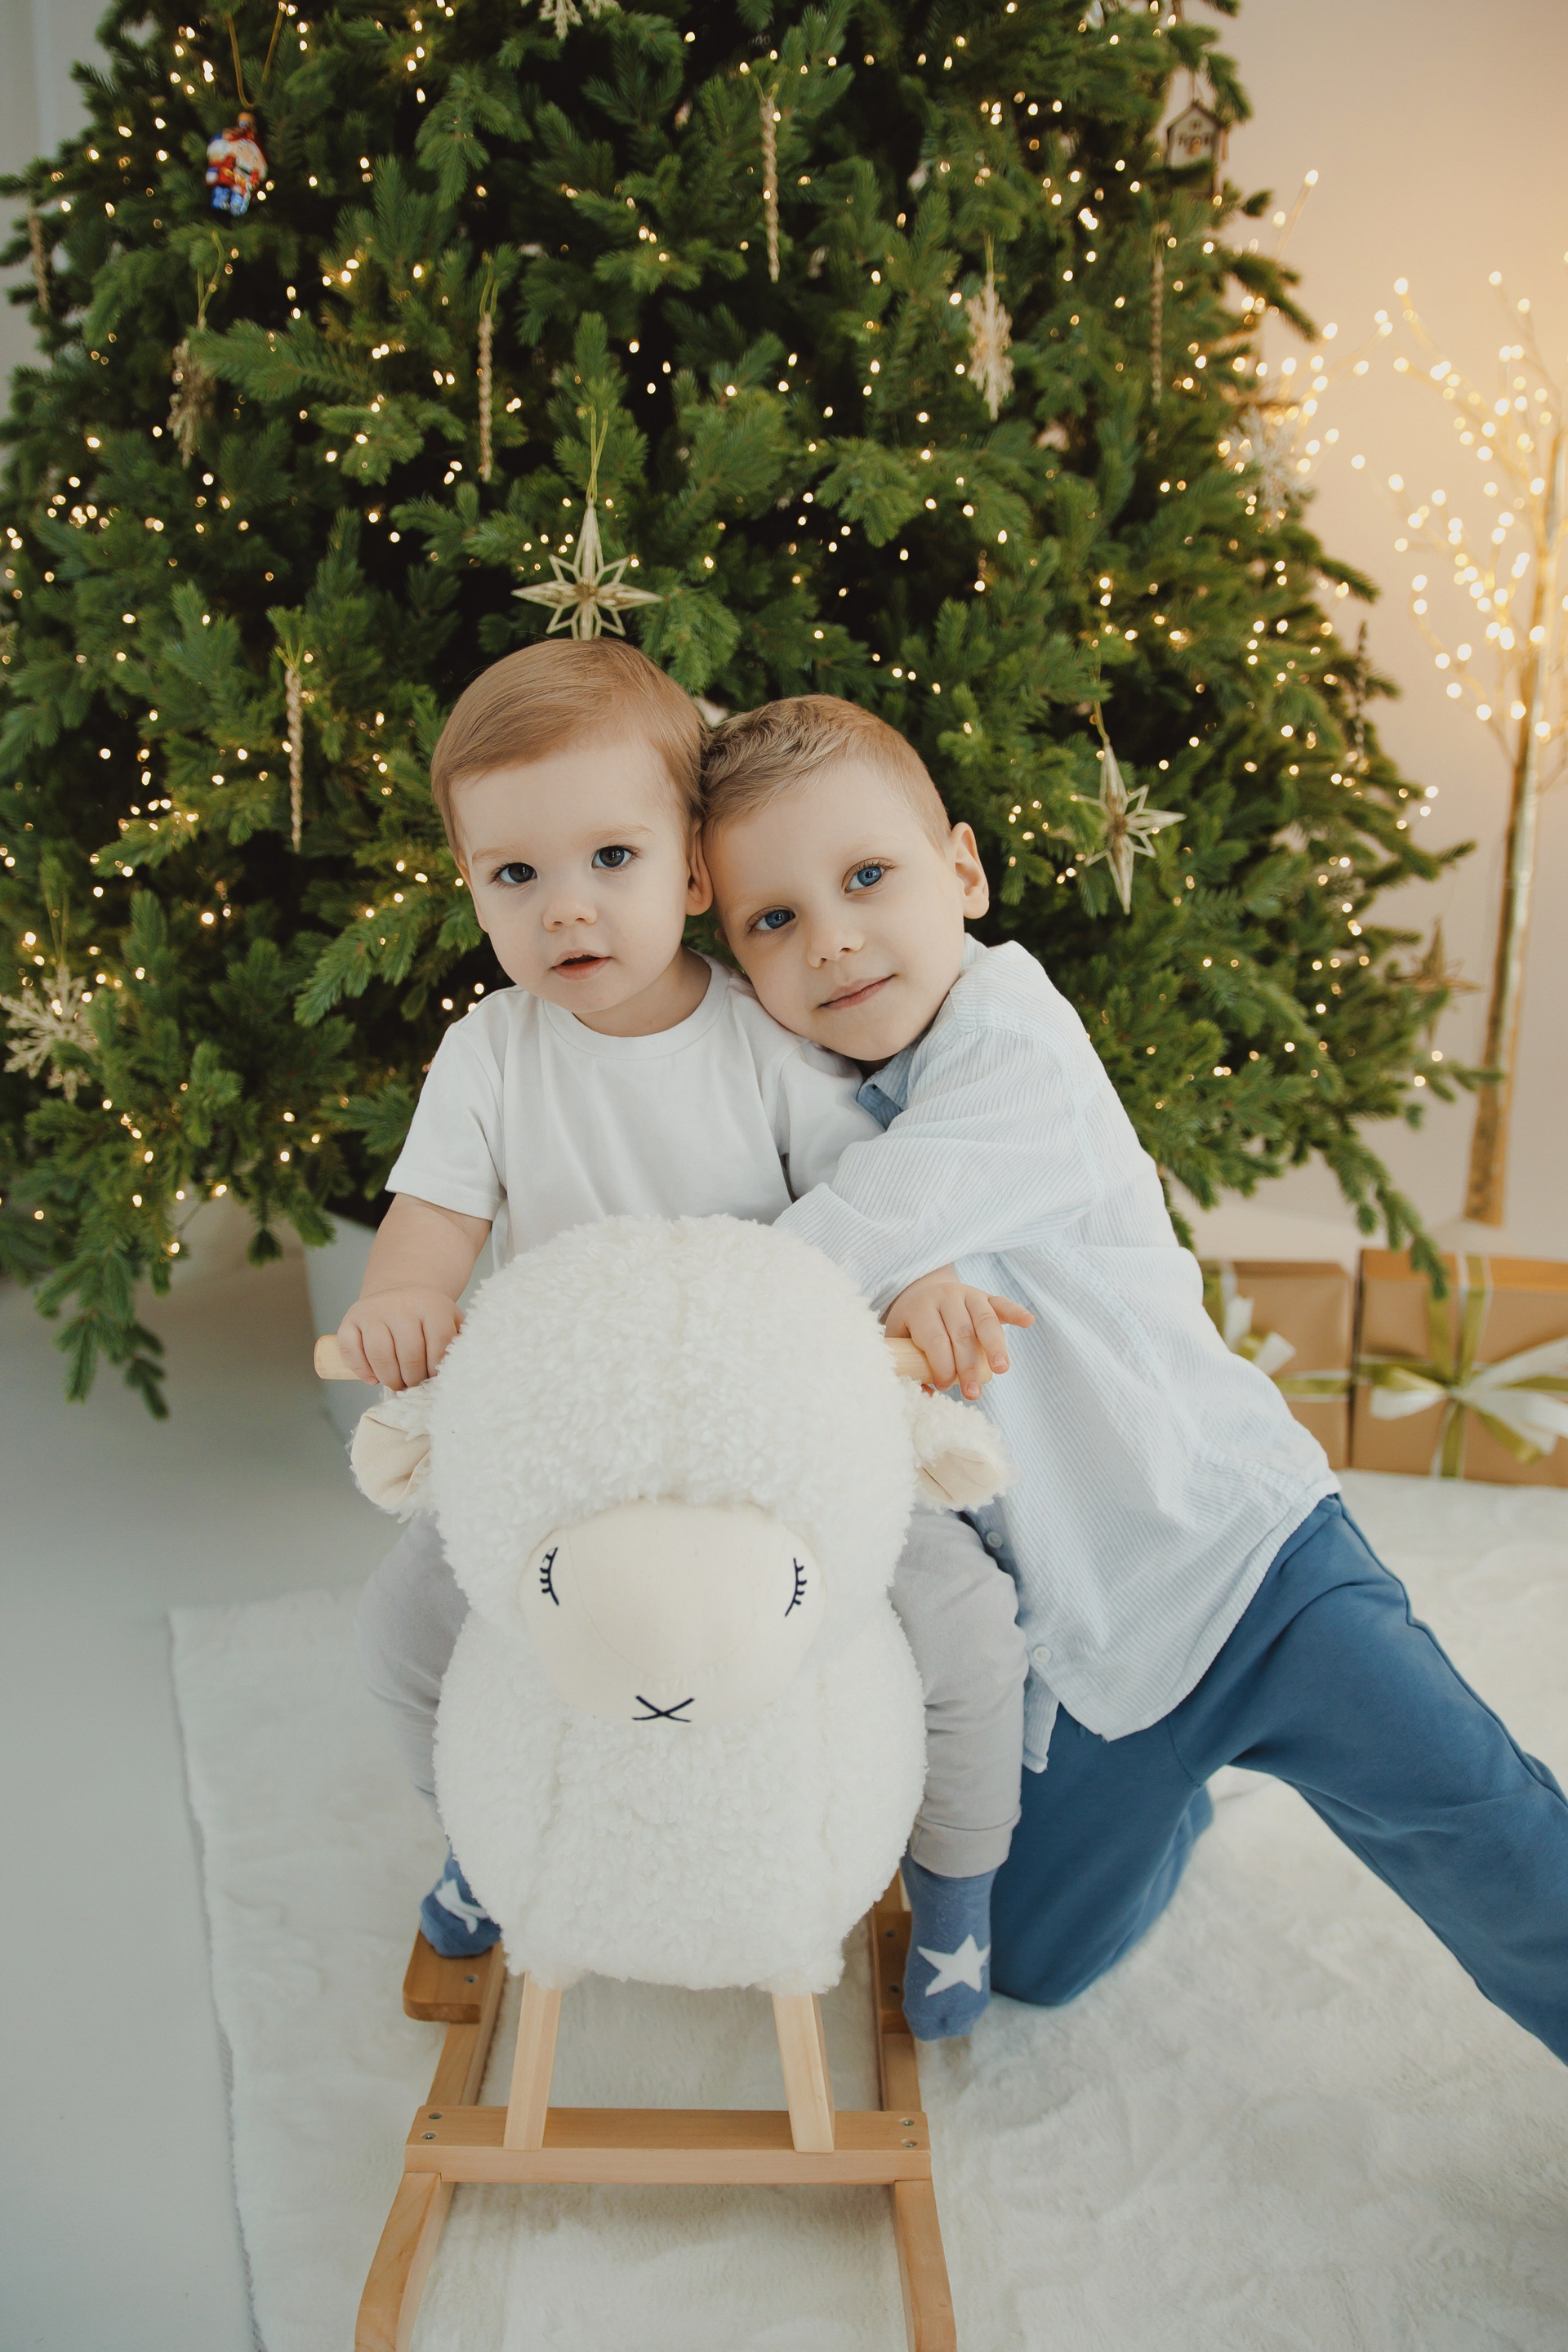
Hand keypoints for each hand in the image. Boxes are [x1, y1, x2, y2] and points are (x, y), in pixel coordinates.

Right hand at [337, 1287, 463, 1389]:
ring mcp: (373, 1311)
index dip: (437, 1371)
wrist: (400, 1292)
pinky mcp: (351, 1319)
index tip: (435, 1380)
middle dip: (413, 1380)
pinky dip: (361, 1370)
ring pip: (380, 1356)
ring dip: (390, 1379)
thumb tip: (462, 1373)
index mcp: (431, 1306)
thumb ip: (459, 1343)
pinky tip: (373, 1378)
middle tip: (415, 1387)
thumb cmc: (428, 1318)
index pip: (438, 1346)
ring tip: (397, 1385)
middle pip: (409, 1356)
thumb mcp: (450, 1321)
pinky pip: (351, 1350)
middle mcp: (401, 1305)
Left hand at [884, 1266, 1033, 1400]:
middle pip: (961, 1334)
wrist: (922, 1290)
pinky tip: (1028, 1321)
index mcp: (921, 1308)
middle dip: (968, 1366)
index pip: (935, 1340)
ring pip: (985, 1320)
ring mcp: (968, 1295)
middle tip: (973, 1393)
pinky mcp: (986, 1297)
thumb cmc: (912, 1324)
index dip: (941, 1365)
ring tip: (1001, 1370)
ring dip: (995, 1347)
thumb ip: (908, 1364)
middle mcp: (946, 1298)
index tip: (944, 1386)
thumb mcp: (899, 1339)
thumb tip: (927, 1393)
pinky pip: (1002, 1303)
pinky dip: (1016, 1312)